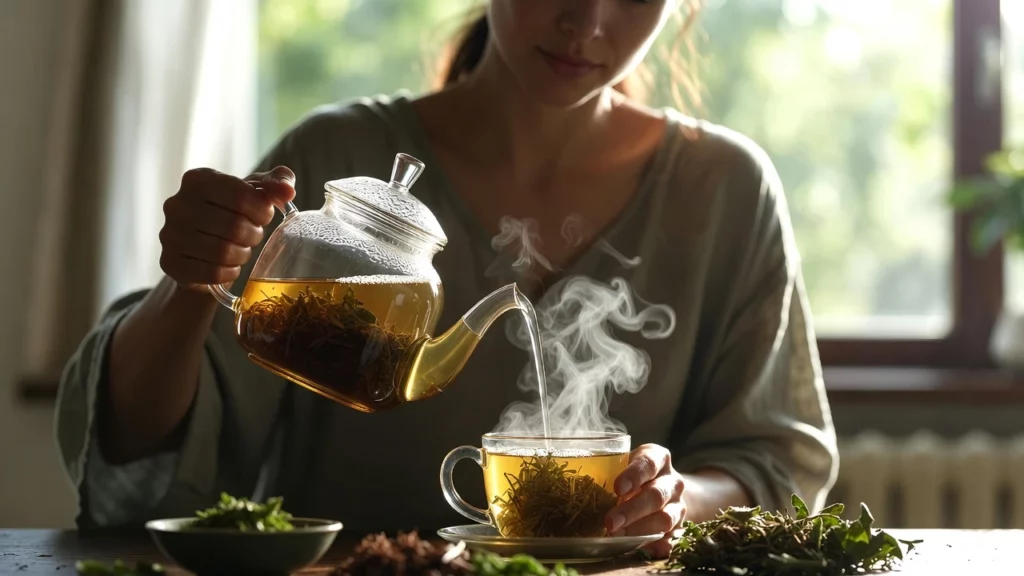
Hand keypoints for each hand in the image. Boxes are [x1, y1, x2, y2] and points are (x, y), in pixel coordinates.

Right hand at [159, 166, 295, 290]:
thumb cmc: (233, 212)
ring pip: (222, 252)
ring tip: (241, 249)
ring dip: (242, 254)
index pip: (241, 196)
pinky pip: (211, 273)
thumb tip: (287, 191)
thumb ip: (277, 182)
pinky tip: (229, 265)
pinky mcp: (169, 262)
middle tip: (253, 236)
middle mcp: (177, 204)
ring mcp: (169, 234)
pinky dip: (229, 272)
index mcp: (198, 179)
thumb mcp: (256, 192)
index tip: (263, 216)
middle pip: (234, 226)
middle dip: (253, 235)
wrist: (202, 246)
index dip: (262, 211)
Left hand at [605, 443, 684, 557]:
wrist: (665, 488)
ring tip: (617, 536)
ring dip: (639, 530)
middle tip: (610, 522)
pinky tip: (639, 549)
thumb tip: (576, 488)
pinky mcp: (679, 528)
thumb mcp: (624, 465)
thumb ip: (608, 472)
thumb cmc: (634, 475)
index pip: (649, 463)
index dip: (634, 476)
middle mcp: (672, 481)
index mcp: (659, 458)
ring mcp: (678, 506)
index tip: (617, 488)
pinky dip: (655, 546)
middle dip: (632, 510)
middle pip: (656, 495)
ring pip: (665, 519)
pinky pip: (670, 540)